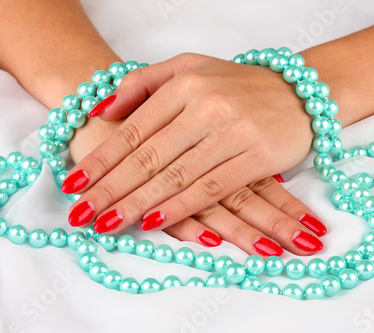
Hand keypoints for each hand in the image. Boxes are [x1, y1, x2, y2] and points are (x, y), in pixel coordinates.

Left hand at [65, 53, 318, 251]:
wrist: (299, 91)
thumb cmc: (237, 84)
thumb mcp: (189, 67)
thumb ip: (142, 84)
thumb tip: (101, 110)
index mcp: (184, 84)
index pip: (133, 130)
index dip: (101, 160)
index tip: (74, 184)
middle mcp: (206, 106)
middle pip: (148, 158)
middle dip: (110, 189)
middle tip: (80, 214)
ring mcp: (233, 132)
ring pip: (175, 176)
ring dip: (137, 204)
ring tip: (107, 224)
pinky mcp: (258, 157)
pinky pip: (212, 188)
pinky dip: (182, 206)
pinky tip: (155, 221)